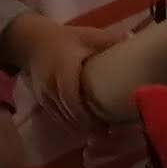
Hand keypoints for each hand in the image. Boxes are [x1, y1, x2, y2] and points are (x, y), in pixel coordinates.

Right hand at [6, 16, 122, 129]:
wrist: (32, 42)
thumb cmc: (65, 39)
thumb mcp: (88, 35)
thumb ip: (110, 40)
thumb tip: (134, 41)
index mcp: (63, 69)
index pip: (71, 98)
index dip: (86, 115)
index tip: (105, 122)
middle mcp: (51, 86)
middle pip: (69, 114)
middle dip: (89, 126)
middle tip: (110, 130)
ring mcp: (45, 96)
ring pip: (63, 120)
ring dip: (82, 129)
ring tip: (103, 132)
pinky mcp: (43, 102)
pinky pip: (59, 119)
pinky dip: (74, 126)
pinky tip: (89, 128)